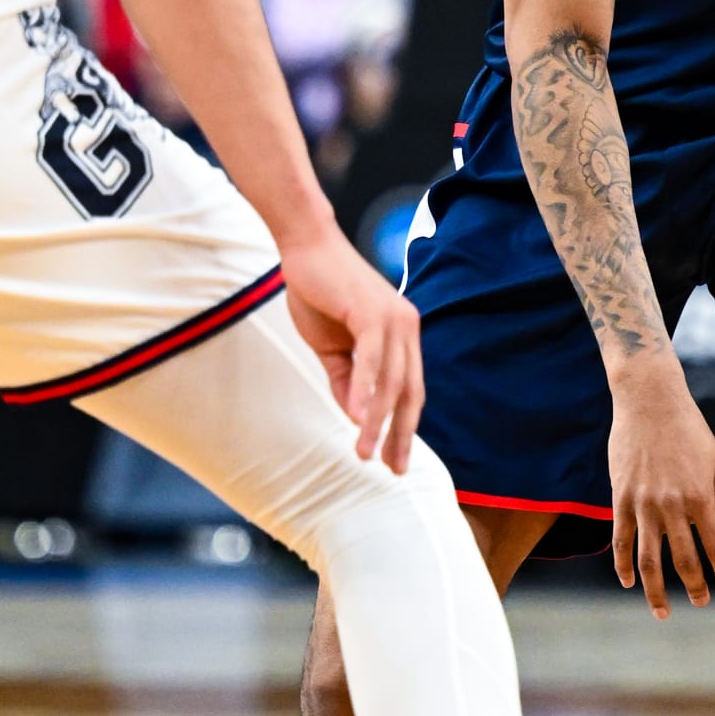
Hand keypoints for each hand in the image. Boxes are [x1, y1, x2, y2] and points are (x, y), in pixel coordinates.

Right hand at [281, 226, 423, 471]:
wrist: (305, 246)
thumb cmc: (320, 292)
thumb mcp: (333, 346)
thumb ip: (346, 379)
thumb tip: (354, 416)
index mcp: (402, 335)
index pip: (409, 390)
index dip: (403, 427)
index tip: (395, 459)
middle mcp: (407, 327)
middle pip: (409, 392)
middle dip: (401, 434)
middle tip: (392, 468)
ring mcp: (394, 319)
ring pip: (391, 382)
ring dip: (377, 422)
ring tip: (365, 453)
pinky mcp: (373, 312)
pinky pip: (372, 360)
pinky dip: (365, 391)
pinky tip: (356, 419)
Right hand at [608, 359, 714, 618]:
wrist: (649, 400)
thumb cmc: (690, 430)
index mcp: (701, 496)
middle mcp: (671, 504)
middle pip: (684, 560)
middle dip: (695, 587)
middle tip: (702, 603)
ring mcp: (642, 503)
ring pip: (648, 559)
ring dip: (656, 590)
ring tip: (663, 611)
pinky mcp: (620, 497)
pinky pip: (620, 540)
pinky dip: (623, 565)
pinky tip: (628, 581)